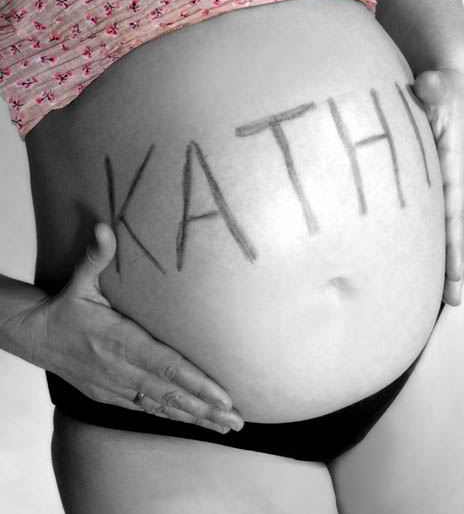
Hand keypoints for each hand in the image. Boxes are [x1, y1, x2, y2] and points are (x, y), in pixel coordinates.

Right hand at [30, 223, 243, 433]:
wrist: (36, 336)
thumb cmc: (65, 307)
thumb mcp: (79, 280)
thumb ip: (97, 257)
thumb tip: (104, 228)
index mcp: (121, 341)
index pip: (167, 366)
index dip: (196, 383)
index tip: (223, 395)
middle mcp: (121, 369)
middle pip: (170, 394)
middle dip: (205, 408)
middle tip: (236, 420)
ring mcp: (115, 386)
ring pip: (161, 407)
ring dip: (194, 418)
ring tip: (224, 427)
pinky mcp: (109, 395)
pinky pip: (145, 410)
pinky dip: (170, 417)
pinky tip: (191, 423)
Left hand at [413, 65, 463, 305]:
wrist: (454, 85)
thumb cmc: (443, 86)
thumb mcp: (439, 83)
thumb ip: (434, 89)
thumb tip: (428, 85)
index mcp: (457, 163)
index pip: (452, 210)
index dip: (451, 243)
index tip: (451, 273)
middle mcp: (459, 179)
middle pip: (454, 229)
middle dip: (452, 265)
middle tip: (448, 302)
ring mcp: (452, 183)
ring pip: (449, 228)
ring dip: (445, 260)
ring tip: (442, 297)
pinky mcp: (443, 183)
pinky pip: (441, 218)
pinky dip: (438, 242)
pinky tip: (430, 263)